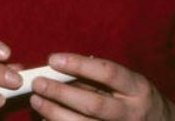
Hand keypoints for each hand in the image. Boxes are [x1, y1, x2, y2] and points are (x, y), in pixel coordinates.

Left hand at [28, 53, 174, 120]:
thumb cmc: (134, 97)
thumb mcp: (126, 82)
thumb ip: (97, 76)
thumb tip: (57, 70)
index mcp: (138, 89)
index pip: (108, 73)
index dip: (78, 65)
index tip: (52, 59)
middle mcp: (133, 112)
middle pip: (94, 104)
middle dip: (61, 93)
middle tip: (38, 83)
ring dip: (55, 113)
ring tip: (36, 100)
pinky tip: (46, 118)